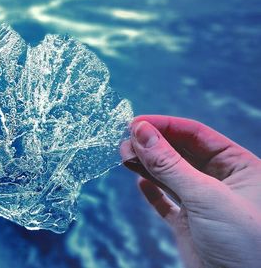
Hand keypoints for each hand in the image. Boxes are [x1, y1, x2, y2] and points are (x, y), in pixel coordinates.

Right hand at [120, 115, 260, 267]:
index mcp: (241, 167)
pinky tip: (139, 182)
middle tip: (125, 141)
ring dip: (147, 164)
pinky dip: (151, 192)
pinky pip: (166, 202)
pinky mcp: (189, 226)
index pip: (198, 135)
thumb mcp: (206, 196)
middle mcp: (223, 182)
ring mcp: (204, 204)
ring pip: (170, 175)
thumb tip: (141, 132)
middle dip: (153, 145)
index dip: (166, 126)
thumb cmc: (243, 244)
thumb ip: (170, 164)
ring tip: (124, 155)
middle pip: (181, 153)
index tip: (136, 123)